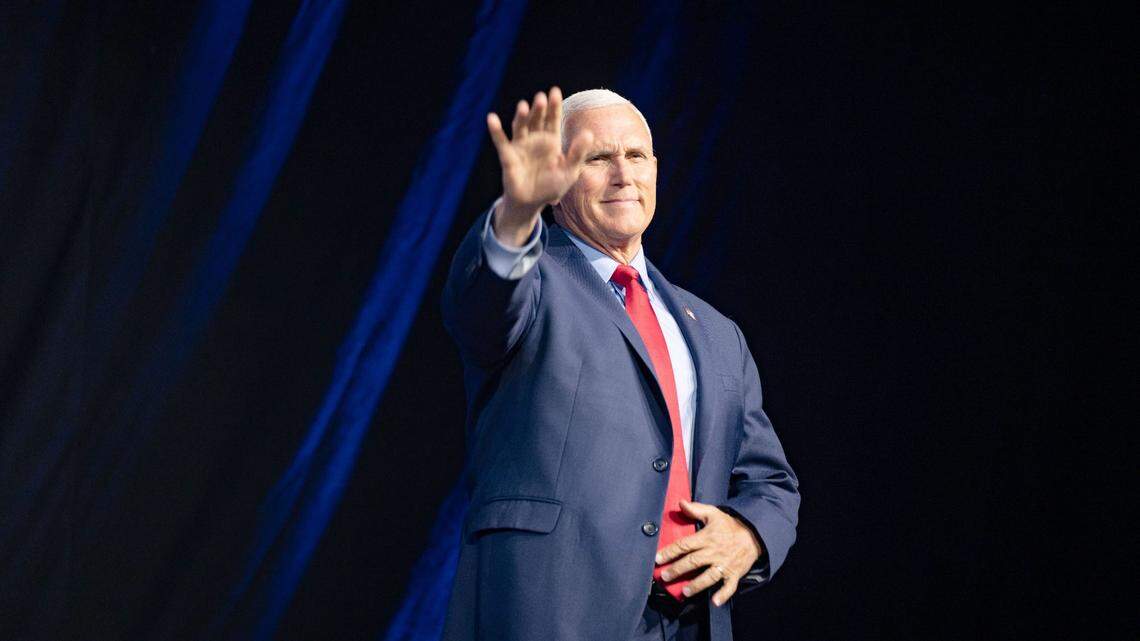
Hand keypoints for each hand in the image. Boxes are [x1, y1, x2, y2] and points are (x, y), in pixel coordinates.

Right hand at [486, 86, 593, 245]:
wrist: (531, 203)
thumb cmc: (551, 186)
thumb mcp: (569, 171)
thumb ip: (577, 153)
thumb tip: (589, 133)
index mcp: (551, 140)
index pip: (552, 119)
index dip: (553, 106)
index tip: (554, 92)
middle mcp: (535, 139)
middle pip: (537, 120)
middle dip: (539, 109)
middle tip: (541, 98)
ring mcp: (520, 146)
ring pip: (520, 127)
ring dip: (521, 116)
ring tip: (524, 106)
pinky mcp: (508, 156)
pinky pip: (501, 141)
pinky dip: (496, 130)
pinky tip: (492, 118)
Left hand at [655, 500, 763, 606]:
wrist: (754, 534)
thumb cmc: (730, 525)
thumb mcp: (713, 513)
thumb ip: (696, 509)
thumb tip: (680, 503)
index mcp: (707, 538)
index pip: (684, 545)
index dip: (670, 552)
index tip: (657, 558)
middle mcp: (714, 552)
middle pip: (693, 562)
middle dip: (677, 570)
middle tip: (665, 577)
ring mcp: (725, 564)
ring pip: (709, 576)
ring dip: (696, 585)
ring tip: (685, 592)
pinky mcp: (734, 574)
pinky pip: (729, 586)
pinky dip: (723, 594)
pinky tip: (715, 602)